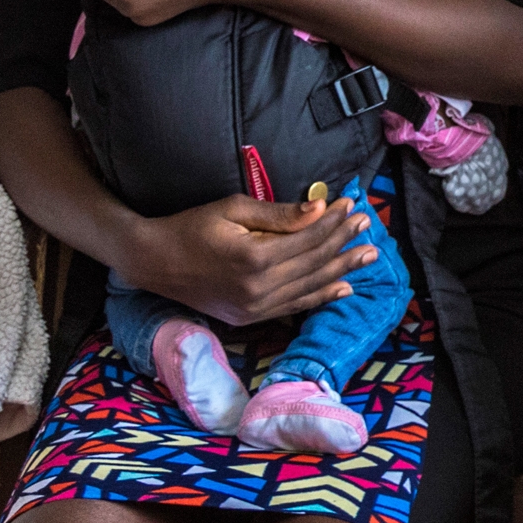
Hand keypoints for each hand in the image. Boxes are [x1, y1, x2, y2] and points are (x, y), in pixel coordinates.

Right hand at [122, 192, 380, 326]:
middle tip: (369, 225)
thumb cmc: (192, 226)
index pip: (308, 239)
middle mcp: (257, 288)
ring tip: (369, 256)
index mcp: (254, 258)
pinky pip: (293, 307)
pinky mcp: (248, 317)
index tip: (353, 204)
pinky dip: (320, 297)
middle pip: (314, 263)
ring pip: (309, 287)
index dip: (333, 221)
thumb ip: (279, 214)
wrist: (153, 262)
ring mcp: (253, 308)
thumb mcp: (233, 209)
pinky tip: (343, 288)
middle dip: (344, 242)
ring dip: (342, 270)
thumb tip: (320, 208)